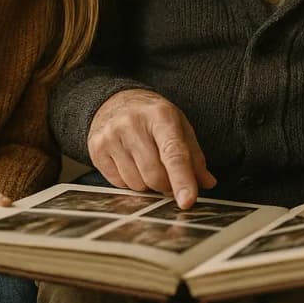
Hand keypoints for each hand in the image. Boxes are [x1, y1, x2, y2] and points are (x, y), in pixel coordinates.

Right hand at [88, 89, 215, 208]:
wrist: (113, 101)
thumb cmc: (152, 117)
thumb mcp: (179, 126)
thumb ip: (194, 156)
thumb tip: (207, 183)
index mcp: (161, 116)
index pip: (174, 153)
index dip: (182, 180)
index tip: (187, 201)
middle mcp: (133, 123)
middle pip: (155, 176)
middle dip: (166, 185)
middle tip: (168, 175)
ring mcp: (111, 136)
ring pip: (137, 184)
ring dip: (147, 184)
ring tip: (146, 162)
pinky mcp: (96, 149)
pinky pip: (119, 184)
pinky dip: (130, 182)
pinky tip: (129, 163)